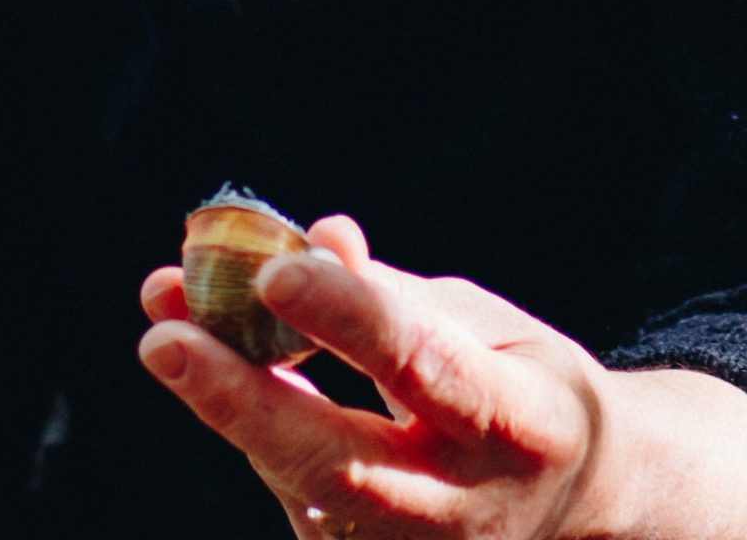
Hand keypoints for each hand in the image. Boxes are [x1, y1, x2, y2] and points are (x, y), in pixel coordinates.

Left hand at [138, 217, 746, 539]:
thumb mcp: (481, 320)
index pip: (423, 367)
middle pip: (344, 466)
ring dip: (227, 404)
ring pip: (305, 489)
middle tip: (162, 337)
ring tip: (166, 321)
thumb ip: (389, 292)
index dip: (349, 316)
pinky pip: (299, 499)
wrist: (585, 503)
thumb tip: (311, 239)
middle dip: (245, 400)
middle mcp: (472, 508)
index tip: (275, 266)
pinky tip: (203, 362)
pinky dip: (248, 426)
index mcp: (522, 423)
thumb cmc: (517, 381)